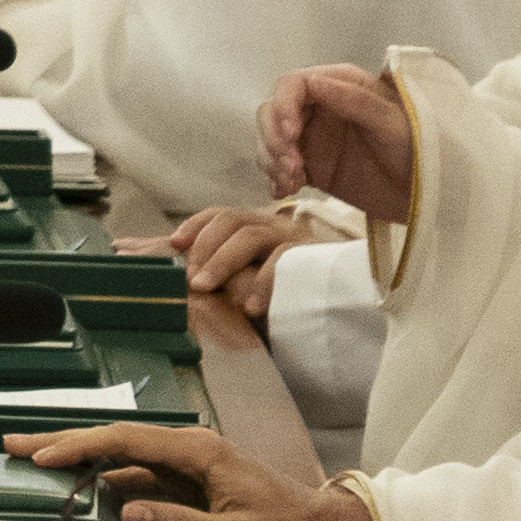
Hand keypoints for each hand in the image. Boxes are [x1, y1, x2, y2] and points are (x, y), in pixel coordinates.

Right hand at [7, 420, 379, 520]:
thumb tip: (123, 509)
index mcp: (197, 450)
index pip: (125, 441)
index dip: (80, 447)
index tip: (41, 457)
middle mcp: (187, 447)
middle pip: (114, 437)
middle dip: (62, 439)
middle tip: (12, 442)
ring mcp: (186, 462)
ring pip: (120, 453)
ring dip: (78, 456)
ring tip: (33, 458)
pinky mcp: (188, 479)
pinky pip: (136, 472)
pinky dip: (102, 475)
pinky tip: (79, 485)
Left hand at [151, 207, 342, 304]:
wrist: (346, 301)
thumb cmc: (291, 292)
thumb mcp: (256, 277)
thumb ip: (230, 270)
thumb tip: (188, 274)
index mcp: (260, 227)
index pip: (223, 213)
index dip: (196, 224)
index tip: (174, 244)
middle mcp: (276, 226)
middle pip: (232, 220)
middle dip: (205, 247)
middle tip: (190, 278)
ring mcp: (295, 239)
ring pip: (251, 237)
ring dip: (222, 262)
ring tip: (206, 286)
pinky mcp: (313, 258)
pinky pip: (283, 262)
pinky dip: (262, 283)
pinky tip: (249, 307)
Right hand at [254, 64, 415, 222]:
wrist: (436, 197)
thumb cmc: (423, 151)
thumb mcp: (394, 124)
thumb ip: (355, 101)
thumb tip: (313, 81)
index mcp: (340, 86)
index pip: (292, 85)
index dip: (282, 106)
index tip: (290, 135)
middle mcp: (320, 108)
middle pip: (272, 112)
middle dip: (274, 138)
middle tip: (293, 167)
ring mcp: (314, 139)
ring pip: (270, 140)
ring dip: (272, 159)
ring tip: (293, 182)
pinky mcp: (312, 168)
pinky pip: (278, 168)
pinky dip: (274, 178)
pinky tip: (284, 191)